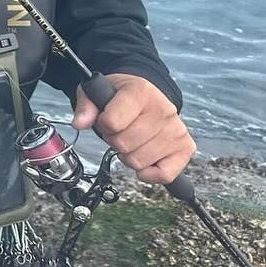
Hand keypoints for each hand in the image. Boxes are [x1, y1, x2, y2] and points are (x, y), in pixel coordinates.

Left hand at [72, 72, 195, 184]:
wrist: (144, 94)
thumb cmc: (119, 95)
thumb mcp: (96, 92)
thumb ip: (86, 107)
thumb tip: (79, 123)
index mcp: (141, 92)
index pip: (112, 122)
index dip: (102, 124)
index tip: (105, 119)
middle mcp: (164, 109)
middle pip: (124, 144)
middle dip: (114, 141)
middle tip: (118, 131)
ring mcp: (177, 129)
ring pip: (139, 161)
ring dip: (128, 155)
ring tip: (131, 140)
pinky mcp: (186, 147)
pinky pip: (164, 175)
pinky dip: (149, 173)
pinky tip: (144, 159)